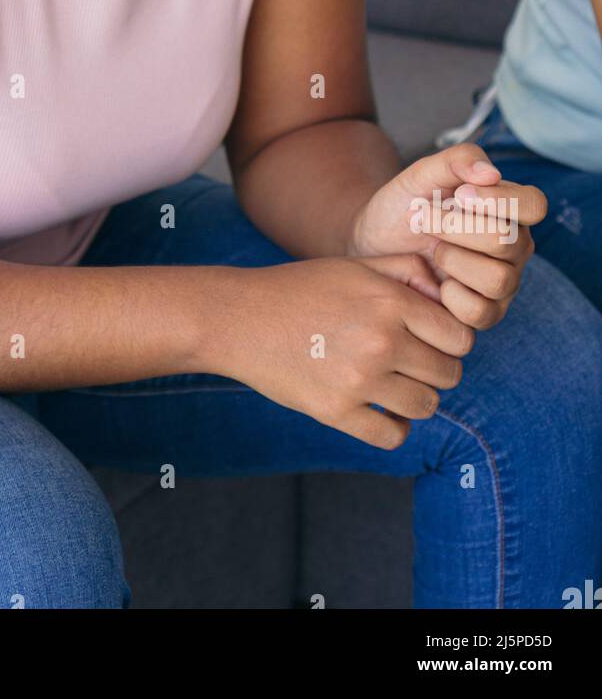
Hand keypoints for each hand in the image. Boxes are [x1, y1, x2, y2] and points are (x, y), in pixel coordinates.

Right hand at [207, 256, 474, 448]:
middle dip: (436, 370)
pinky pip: (393, 436)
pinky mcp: (335, 411)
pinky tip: (378, 410)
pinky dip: (393, 428)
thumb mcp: (355, 265)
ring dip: (415, 398)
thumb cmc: (301, 289)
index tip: (430, 340)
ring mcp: (358, 380)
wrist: (240, 319)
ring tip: (392, 384)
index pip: (460, 337)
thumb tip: (448, 295)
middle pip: (449, 374)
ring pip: (426, 406)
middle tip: (410, 363)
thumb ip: (407, 271)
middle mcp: (380, 340)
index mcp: (389, 300)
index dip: (450, 340)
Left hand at [347, 143, 546, 329]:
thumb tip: (492, 174)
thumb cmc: (405, 204)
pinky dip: (451, 296)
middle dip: (456, 227)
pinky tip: (434, 279)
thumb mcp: (424, 173)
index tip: (458, 194)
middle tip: (426, 219)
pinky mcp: (486, 313)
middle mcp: (515, 247)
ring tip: (432, 249)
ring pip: (498, 279)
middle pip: (508, 241)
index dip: (498, 200)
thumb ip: (459, 160)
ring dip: (452, 259)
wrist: (374, 241)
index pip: (535, 205)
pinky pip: (482, 313)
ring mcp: (504, 282)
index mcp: (510, 209)